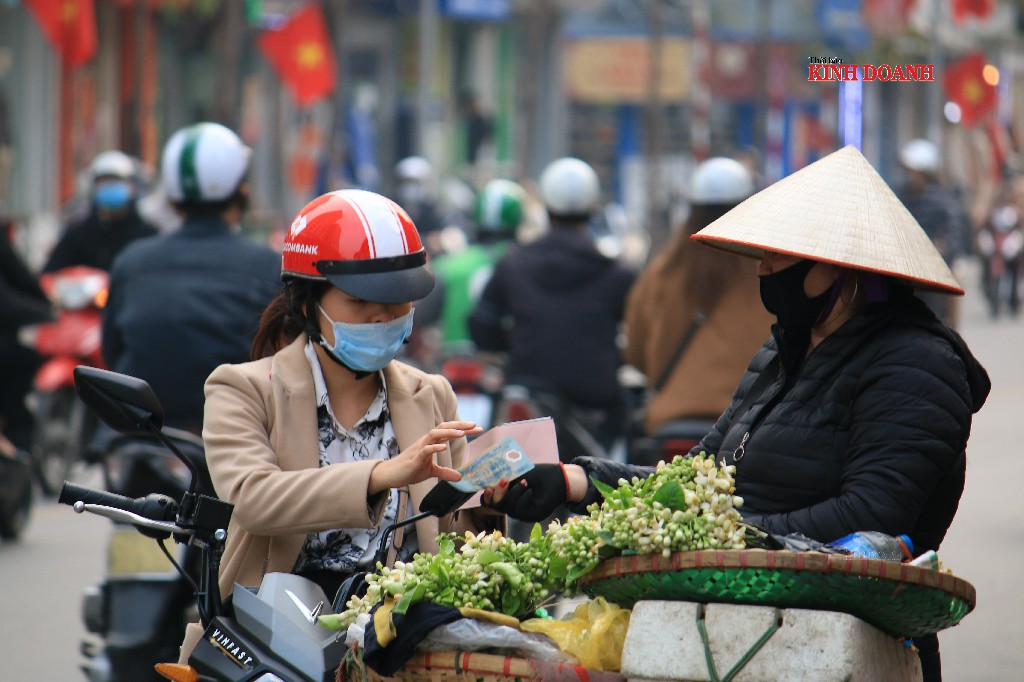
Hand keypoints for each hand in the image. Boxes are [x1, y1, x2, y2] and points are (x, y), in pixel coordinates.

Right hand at [368, 420, 482, 494]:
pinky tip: (443, 447)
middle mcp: (426, 441)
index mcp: (431, 442)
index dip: (464, 428)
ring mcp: (420, 448)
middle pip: (444, 428)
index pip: (449, 431)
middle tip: (475, 425)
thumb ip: (445, 472)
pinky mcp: (415, 457)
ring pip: (435, 434)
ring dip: (449, 433)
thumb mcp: (431, 471)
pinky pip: (425, 449)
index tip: (478, 428)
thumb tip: (459, 477)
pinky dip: (434, 447)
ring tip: (462, 433)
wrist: (391, 474)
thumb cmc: (410, 470)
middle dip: (460, 426)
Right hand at [481, 464, 569, 521]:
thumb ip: (504, 480)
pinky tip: (528, 488)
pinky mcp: (531, 516)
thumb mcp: (518, 475)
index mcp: (510, 497)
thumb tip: (486, 483)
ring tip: (524, 481)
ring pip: (507, 508)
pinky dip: (522, 497)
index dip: (487, 497)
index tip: (487, 488)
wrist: (559, 478)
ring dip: (513, 493)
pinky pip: (519, 510)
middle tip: (503, 480)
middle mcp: (515, 507)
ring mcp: (523, 513)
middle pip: (497, 506)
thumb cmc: (540, 474)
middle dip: (498, 494)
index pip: (492, 502)